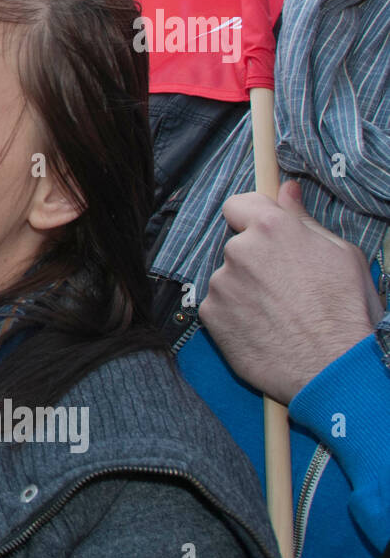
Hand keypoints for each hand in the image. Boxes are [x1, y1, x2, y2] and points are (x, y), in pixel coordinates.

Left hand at [199, 181, 381, 403]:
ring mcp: (221, 283)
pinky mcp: (210, 314)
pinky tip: (262, 328)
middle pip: (237, 245)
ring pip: (228, 277)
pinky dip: (234, 314)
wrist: (332, 368)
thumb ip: (304, 219)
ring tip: (278, 313)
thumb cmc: (346, 311)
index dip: (249, 217)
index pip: (238, 204)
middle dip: (255, 260)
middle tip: (285, 286)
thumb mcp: (342, 254)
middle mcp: (239, 250)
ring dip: (245, 288)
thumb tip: (285, 189)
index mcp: (272, 228)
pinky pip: (219, 305)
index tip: (260, 231)